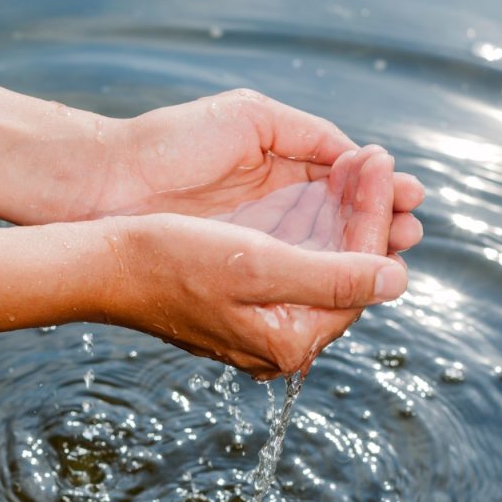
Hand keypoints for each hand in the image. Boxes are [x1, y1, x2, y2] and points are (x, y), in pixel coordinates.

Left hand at [88, 90, 423, 254]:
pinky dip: (329, 273)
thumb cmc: (174, 144)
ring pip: (327, 254)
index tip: (407, 191)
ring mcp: (262, 248)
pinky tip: (357, 268)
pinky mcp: (245, 277)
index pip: (344, 188)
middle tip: (410, 223)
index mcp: (283, 171)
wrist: (108, 187)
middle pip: (343, 225)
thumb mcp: (251, 118)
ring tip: (398, 239)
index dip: (377, 192)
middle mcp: (277, 214)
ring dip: (364, 249)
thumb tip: (363, 156)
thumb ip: (310, 133)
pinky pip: (297, 277)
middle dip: (379, 223)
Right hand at [100, 149, 404, 378]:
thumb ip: (333, 277)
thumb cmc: (170, 260)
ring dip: (344, 213)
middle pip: (346, 272)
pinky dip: (314, 223)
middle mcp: (283, 339)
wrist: (103, 262)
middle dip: (365, 213)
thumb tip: (398, 282)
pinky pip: (298, 260)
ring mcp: (264, 321)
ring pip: (324, 262)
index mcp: (291, 341)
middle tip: (379, 161)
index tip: (383, 166)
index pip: (359, 279)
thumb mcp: (258, 266)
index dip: (376, 220)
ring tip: (360, 164)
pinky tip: (322, 189)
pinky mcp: (246, 299)